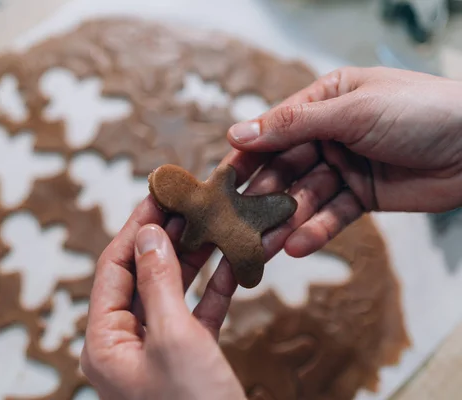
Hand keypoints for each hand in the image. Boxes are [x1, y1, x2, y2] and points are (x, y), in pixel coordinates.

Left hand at [81, 196, 245, 399]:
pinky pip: (197, 315)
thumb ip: (159, 281)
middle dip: (167, 238)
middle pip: (143, 276)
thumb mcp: (174, 337)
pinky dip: (214, 289)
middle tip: (189, 202)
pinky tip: (232, 263)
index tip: (156, 193)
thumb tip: (149, 232)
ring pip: (172, 292)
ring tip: (212, 222)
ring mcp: (157, 352)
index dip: (135, 227)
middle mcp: (125, 344)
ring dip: (194, 258)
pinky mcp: (187, 360)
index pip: (113, 268)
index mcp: (104, 341)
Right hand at [222, 66, 461, 257]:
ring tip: (262, 246)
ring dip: (284, 221)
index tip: (219, 181)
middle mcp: (329, 133)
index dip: (246, 156)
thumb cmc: (420, 111)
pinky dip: (316, 230)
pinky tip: (298, 245)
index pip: (274, 131)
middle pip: (285, 168)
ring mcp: (345, 166)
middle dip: (262, 196)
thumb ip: (293, 125)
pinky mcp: (362, 196)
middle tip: (235, 223)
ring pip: (304, 196)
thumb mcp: (352, 111)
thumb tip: (238, 133)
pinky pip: (332, 215)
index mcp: (324, 101)